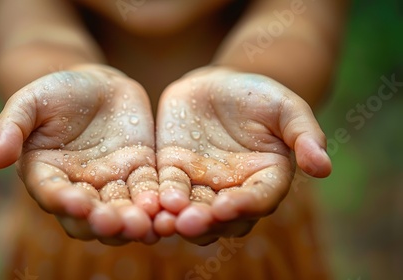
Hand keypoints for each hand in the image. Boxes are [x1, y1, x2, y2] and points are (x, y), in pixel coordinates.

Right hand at [0, 65, 159, 244]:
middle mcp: (79, 189)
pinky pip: (149, 192)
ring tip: (147, 225)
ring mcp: (111, 184)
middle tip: (117, 223)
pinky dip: (158, 203)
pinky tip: (168, 208)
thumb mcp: (30, 102)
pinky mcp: (139, 174)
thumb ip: (11, 126)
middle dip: (103, 223)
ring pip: (122, 211)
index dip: (63, 201)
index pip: (52, 195)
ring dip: (134, 222)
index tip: (77, 202)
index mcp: (47, 176)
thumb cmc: (57, 92)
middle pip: (90, 217)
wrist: (95, 84)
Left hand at [154, 67, 330, 244]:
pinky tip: (149, 204)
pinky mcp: (175, 173)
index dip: (245, 204)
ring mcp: (203, 185)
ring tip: (164, 222)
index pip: (259, 199)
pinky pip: (166, 190)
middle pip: (222, 217)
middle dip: (206, 222)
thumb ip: (305, 134)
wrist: (219, 85)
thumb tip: (324, 168)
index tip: (228, 206)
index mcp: (266, 179)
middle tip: (189, 224)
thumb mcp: (286, 108)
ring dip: (177, 220)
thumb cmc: (258, 95)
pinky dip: (158, 200)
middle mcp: (235, 191)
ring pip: (192, 211)